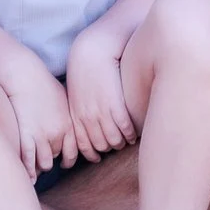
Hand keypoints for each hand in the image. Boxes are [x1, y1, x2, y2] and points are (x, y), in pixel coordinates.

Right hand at [5, 63, 76, 176]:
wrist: (24, 76)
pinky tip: (28, 176)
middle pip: (56, 157)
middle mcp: (57, 134)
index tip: (64, 163)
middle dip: (51, 159)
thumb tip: (74, 122)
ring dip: (40, 165)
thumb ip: (69, 115)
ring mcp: (41, 136)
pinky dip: (29, 171)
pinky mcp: (25, 136)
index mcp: (69, 125)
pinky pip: (28, 161)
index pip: (73, 152)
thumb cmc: (43, 84)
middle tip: (46, 161)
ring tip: (34, 166)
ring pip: (44, 163)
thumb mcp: (64, 99)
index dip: (68, 160)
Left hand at [64, 35, 135, 158]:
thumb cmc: (84, 72)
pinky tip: (134, 133)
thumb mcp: (75, 95)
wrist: (92, 52)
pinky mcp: (115, 104)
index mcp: (76, 116)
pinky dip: (131, 134)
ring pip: (114, 141)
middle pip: (101, 146)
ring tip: (127, 140)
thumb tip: (86, 127)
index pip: (84, 146)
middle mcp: (88, 118)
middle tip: (117, 146)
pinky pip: (125, 128)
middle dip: (109, 149)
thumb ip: (79, 112)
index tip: (99, 157)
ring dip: (122, 143)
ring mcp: (102, 112)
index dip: (93, 154)